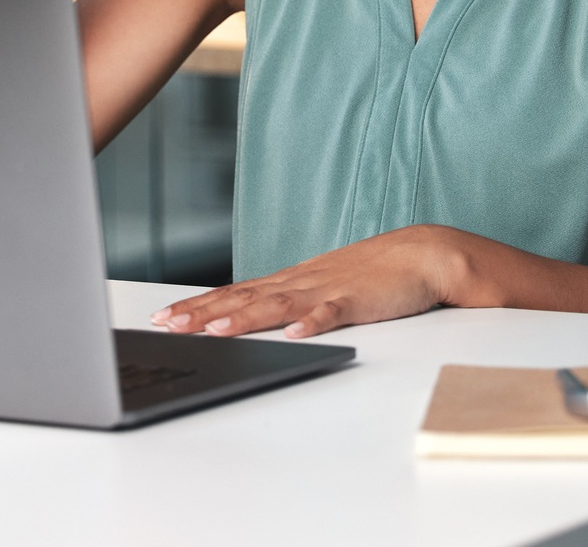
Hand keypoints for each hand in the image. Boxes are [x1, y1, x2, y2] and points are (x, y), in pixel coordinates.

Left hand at [149, 225, 468, 338]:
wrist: (423, 254)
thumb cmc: (373, 274)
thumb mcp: (322, 287)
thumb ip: (289, 301)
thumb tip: (253, 317)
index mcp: (291, 281)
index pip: (234, 292)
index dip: (197, 305)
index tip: (164, 316)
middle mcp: (301, 282)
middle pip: (245, 297)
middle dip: (203, 312)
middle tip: (168, 324)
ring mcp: (328, 289)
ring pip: (279, 304)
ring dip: (245, 318)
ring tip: (215, 330)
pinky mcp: (358, 300)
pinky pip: (332, 313)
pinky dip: (313, 322)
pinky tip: (294, 334)